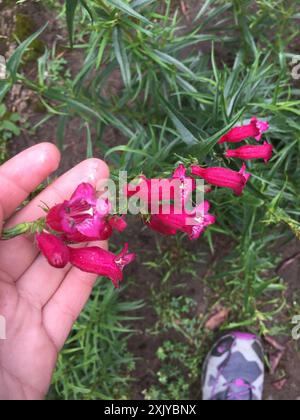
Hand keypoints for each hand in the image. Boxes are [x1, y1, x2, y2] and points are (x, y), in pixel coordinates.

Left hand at [0, 144, 108, 399]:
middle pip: (29, 231)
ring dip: (85, 232)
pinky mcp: (41, 339)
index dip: (19, 178)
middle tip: (100, 170)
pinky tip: (109, 246)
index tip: (50, 154)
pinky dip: (91, 272)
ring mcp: (15, 311)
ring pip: (55, 262)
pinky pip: (69, 300)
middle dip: (64, 198)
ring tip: (112, 204)